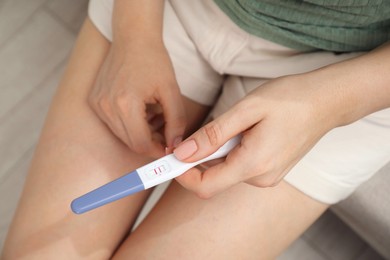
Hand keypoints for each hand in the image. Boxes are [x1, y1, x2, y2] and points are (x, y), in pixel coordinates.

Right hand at [89, 42, 185, 157]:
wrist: (133, 38)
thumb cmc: (153, 60)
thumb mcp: (171, 91)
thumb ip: (176, 121)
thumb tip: (175, 146)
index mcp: (125, 104)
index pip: (140, 144)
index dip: (157, 151)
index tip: (169, 148)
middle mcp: (106, 107)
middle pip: (130, 142)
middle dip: (151, 142)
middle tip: (166, 133)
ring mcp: (98, 104)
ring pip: (122, 135)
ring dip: (141, 133)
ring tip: (155, 116)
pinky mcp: (94, 101)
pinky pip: (114, 124)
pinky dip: (130, 124)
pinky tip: (142, 110)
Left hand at [173, 75, 339, 197]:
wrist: (326, 101)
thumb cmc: (290, 99)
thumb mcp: (246, 110)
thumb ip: (213, 135)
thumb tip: (183, 154)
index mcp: (253, 165)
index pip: (205, 186)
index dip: (183, 175)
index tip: (169, 158)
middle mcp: (261, 178)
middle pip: (214, 178)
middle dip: (201, 158)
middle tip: (206, 129)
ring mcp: (267, 176)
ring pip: (226, 171)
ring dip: (219, 151)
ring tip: (238, 124)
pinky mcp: (270, 170)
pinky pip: (240, 166)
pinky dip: (232, 151)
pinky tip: (247, 131)